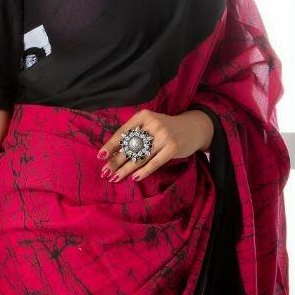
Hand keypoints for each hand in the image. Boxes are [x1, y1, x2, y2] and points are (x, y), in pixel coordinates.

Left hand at [97, 108, 213, 183]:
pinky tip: (134, 178)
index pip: (123, 132)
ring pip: (140, 156)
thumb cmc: (165, 129)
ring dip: (126, 169)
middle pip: (130, 146)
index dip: (111, 145)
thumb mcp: (150, 125)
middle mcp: (153, 124)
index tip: (101, 156)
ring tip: (115, 178)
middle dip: (116, 161)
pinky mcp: (173, 147)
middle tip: (105, 172)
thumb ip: (135, 135)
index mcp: (143, 116)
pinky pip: (154, 162)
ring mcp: (164, 136)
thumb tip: (113, 153)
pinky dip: (143, 171)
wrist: (194, 128)